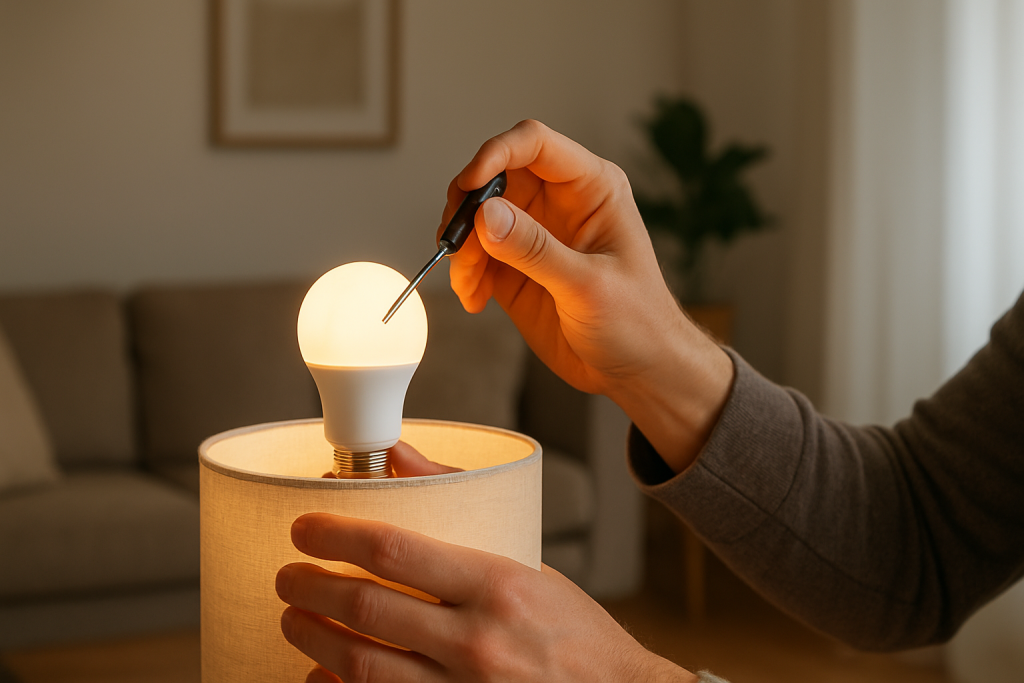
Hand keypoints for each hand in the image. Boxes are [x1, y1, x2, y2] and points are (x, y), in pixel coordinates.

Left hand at [276, 513, 694, 682]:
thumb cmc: (574, 630)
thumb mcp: (529, 560)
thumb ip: (460, 507)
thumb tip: (399, 458)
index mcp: (498, 585)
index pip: (396, 550)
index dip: (337, 534)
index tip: (306, 527)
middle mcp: (478, 641)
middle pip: (367, 609)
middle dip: (311, 587)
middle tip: (289, 575)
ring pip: (362, 666)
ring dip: (313, 639)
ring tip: (293, 618)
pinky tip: (321, 673)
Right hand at [443, 120, 732, 472]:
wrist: (638, 371)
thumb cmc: (638, 323)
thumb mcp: (588, 286)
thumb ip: (536, 250)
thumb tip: (487, 215)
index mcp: (591, 188)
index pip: (534, 144)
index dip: (495, 155)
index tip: (469, 185)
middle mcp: (559, 203)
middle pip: (495, 177)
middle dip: (468, 206)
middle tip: (457, 242)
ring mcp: (534, 234)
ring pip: (477, 216)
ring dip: (462, 246)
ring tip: (469, 284)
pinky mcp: (515, 267)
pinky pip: (475, 255)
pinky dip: (464, 273)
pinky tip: (474, 298)